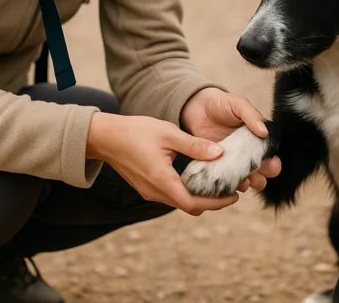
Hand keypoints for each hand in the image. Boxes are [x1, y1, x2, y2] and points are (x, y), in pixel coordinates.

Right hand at [86, 111, 240, 215]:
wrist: (105, 136)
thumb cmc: (135, 132)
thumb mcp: (168, 134)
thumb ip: (194, 145)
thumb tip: (220, 153)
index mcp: (162, 181)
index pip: (193, 204)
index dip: (216, 203)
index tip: (233, 196)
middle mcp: (155, 192)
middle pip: (189, 207)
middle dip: (212, 202)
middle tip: (230, 191)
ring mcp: (149, 191)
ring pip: (180, 202)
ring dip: (199, 197)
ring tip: (217, 183)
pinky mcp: (146, 187)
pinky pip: (171, 195)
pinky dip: (186, 191)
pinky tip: (195, 178)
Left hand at [179, 88, 280, 192]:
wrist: (195, 107)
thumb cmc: (221, 105)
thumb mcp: (238, 104)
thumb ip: (252, 115)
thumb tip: (265, 132)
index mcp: (256, 142)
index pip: (270, 159)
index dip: (273, 165)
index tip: (272, 163)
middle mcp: (245, 157)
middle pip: (260, 176)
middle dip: (261, 179)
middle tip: (256, 173)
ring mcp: (229, 165)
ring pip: (243, 182)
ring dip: (245, 184)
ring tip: (242, 180)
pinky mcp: (214, 169)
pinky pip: (222, 182)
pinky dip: (225, 185)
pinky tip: (225, 181)